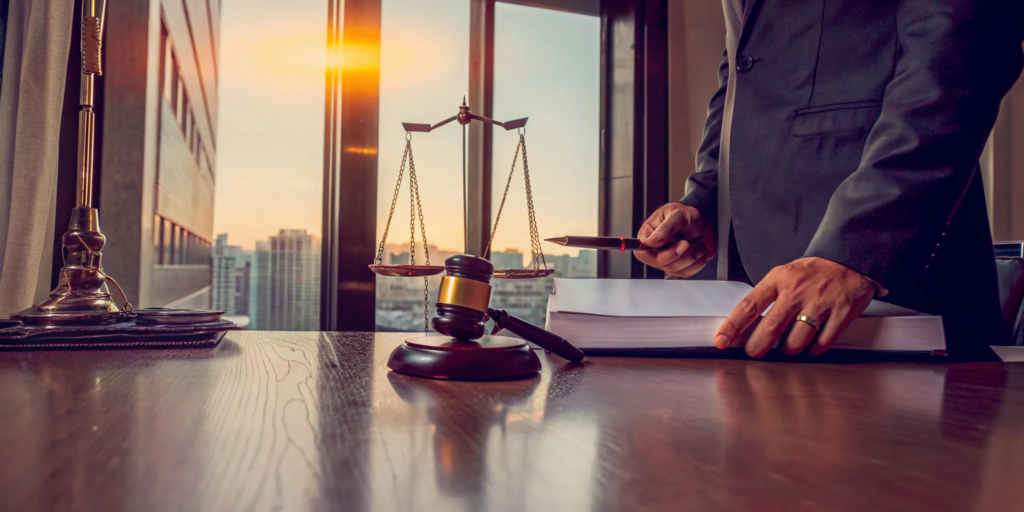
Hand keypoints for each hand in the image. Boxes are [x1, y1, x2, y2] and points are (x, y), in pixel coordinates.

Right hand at [635, 203, 717, 277]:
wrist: (704, 223)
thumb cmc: (688, 216)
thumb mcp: (677, 215)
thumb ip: (664, 228)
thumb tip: (650, 242)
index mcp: (648, 235)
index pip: (641, 253)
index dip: (654, 254)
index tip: (672, 243)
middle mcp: (654, 250)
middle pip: (658, 264)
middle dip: (676, 254)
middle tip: (687, 242)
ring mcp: (666, 260)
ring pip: (674, 269)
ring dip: (690, 257)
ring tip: (698, 244)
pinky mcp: (679, 267)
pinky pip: (686, 273)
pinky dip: (697, 263)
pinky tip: (700, 251)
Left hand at [715, 257, 875, 357]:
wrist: (850, 259)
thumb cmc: (812, 272)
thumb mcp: (784, 275)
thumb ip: (767, 296)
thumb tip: (744, 325)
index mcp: (779, 279)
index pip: (749, 305)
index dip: (732, 326)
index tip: (721, 341)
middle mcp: (798, 290)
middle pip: (771, 326)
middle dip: (758, 345)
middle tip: (754, 353)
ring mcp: (821, 301)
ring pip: (797, 339)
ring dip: (788, 350)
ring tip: (787, 348)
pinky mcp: (842, 312)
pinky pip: (823, 342)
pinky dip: (814, 350)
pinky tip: (811, 347)